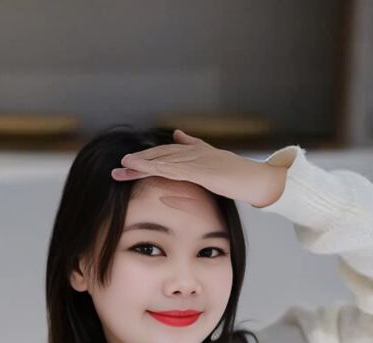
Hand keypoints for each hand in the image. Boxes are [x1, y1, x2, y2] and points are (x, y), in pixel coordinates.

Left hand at [111, 128, 290, 207]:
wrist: (256, 179)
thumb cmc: (236, 174)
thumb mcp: (211, 158)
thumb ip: (194, 146)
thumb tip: (178, 133)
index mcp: (192, 152)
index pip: (163, 156)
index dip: (144, 161)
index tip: (126, 169)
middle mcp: (192, 153)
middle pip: (159, 156)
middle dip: (137, 163)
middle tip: (116, 171)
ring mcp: (196, 160)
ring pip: (163, 161)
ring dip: (142, 165)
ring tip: (122, 168)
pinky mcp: (201, 170)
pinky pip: (174, 169)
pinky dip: (157, 168)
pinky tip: (144, 170)